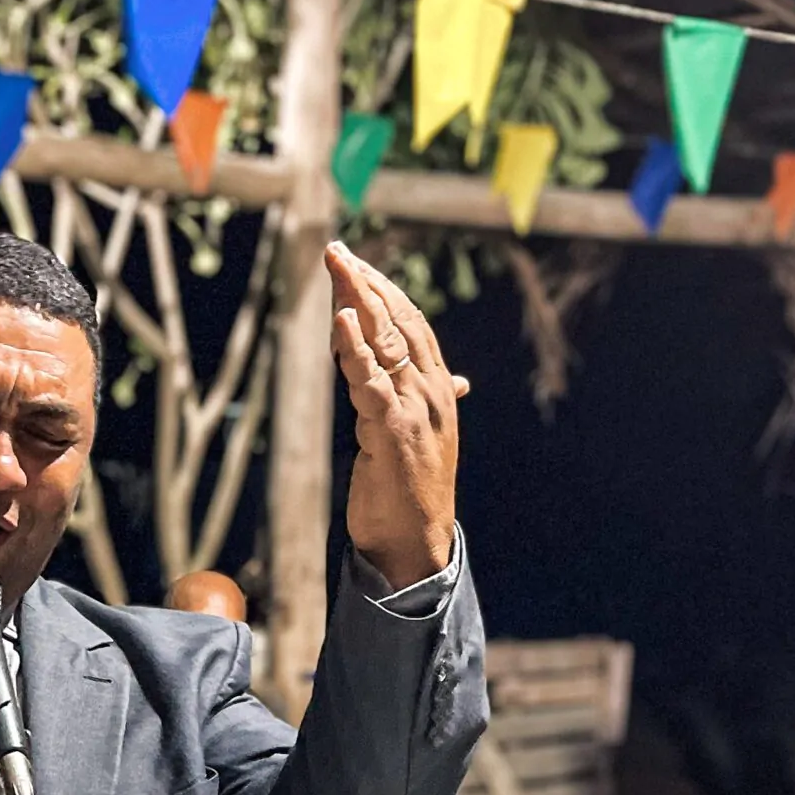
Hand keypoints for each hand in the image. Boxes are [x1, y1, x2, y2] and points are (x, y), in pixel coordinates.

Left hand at [327, 242, 466, 587]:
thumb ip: (424, 400)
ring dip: (357, 301)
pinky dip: (356, 350)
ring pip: (385, 343)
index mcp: (438, 388)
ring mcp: (414, 410)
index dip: (384, 290)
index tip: (354, 263)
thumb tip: (457, 380)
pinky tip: (342, 322)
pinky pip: (371, 383)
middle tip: (336, 251)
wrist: (416, 543)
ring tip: (337, 267)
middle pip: (398, 322)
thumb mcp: (419, 436)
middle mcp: (431, 391)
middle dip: (367, 283)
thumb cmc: (411, 491)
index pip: (412, 325)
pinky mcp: (391, 432)